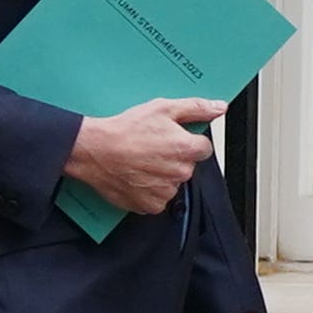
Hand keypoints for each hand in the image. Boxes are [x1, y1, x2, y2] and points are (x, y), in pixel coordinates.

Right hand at [67, 96, 222, 215]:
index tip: (172, 138)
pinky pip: (157, 198)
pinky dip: (149, 189)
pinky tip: (136, 175)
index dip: (187, 141)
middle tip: (151, 147)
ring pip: (172, 182)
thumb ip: (196, 108)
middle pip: (187, 166)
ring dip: (161, 174)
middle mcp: (180, 173)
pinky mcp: (150, 205)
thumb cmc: (125, 130)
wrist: (94, 151)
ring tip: (140, 161)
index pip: (203, 148)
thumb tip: (219, 107)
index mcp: (187, 149)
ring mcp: (166, 191)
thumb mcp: (162, 108)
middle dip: (173, 157)